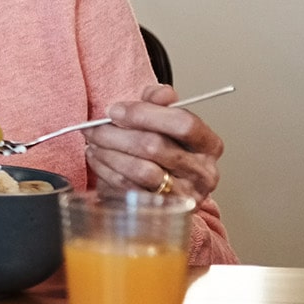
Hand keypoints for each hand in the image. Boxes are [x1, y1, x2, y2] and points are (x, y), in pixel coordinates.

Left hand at [84, 83, 223, 203]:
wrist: (165, 186)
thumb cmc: (164, 147)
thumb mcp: (165, 120)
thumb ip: (160, 101)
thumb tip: (161, 93)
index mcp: (209, 144)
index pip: (183, 123)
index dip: (144, 114)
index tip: (115, 110)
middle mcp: (203, 172)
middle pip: (156, 146)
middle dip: (116, 134)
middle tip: (93, 127)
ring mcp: (184, 194)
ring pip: (141, 170)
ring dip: (109, 153)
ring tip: (94, 142)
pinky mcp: (161, 210)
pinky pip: (128, 188)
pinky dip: (106, 170)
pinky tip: (97, 158)